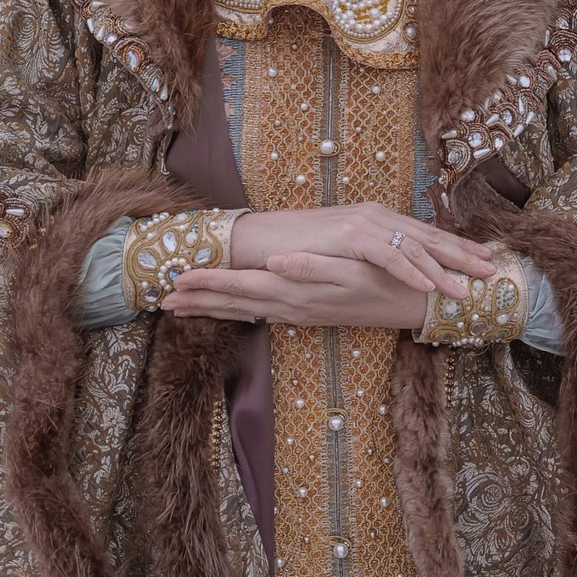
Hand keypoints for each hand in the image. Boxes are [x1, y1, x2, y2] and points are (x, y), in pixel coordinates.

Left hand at [161, 251, 432, 329]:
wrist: (414, 307)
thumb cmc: (386, 283)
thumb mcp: (351, 270)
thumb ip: (311, 266)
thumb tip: (275, 262)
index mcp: (295, 291)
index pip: (240, 287)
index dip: (206, 283)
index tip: (174, 282)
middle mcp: (291, 306)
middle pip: (235, 304)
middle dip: (198, 302)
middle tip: (162, 300)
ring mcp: (298, 313)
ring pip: (245, 311)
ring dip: (213, 308)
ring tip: (184, 307)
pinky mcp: (308, 314)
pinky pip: (262, 314)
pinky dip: (239, 311)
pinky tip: (232, 309)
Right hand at [226, 203, 493, 299]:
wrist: (263, 241)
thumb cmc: (301, 250)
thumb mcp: (346, 253)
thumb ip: (374, 256)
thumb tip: (401, 269)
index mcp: (378, 219)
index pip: (425, 233)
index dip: (457, 247)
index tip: (484, 259)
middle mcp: (376, 215)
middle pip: (428, 237)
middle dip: (462, 255)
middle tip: (491, 271)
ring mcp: (363, 223)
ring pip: (413, 248)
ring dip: (443, 270)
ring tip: (466, 290)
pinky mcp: (349, 236)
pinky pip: (387, 256)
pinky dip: (410, 271)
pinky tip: (428, 287)